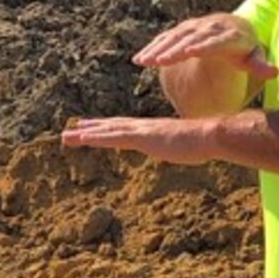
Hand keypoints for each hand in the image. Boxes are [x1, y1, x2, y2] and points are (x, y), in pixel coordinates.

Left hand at [60, 115, 214, 161]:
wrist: (212, 135)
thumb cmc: (207, 142)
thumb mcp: (192, 147)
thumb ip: (187, 147)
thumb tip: (193, 150)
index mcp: (155, 131)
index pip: (129, 128)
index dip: (111, 127)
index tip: (97, 127)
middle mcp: (145, 127)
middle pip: (113, 127)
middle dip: (93, 129)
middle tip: (73, 130)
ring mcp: (142, 131)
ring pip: (108, 132)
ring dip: (86, 135)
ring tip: (66, 137)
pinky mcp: (142, 138)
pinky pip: (114, 138)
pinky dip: (96, 138)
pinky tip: (82, 138)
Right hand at [134, 13, 276, 83]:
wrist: (236, 27)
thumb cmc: (247, 50)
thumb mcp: (256, 57)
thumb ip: (260, 65)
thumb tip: (274, 72)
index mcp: (230, 36)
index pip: (216, 41)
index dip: (203, 46)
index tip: (190, 52)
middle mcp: (210, 27)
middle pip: (190, 38)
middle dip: (174, 48)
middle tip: (159, 61)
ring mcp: (194, 26)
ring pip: (174, 36)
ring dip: (158, 48)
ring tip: (143, 62)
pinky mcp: (183, 29)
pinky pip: (166, 37)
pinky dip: (152, 47)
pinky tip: (139, 59)